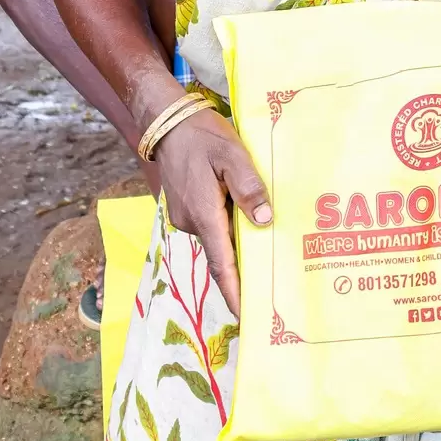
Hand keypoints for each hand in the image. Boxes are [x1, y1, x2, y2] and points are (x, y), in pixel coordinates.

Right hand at [151, 109, 269, 315]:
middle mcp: (191, 222)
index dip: (234, 293)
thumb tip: (264, 219)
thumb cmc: (202, 136)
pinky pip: (211, 224)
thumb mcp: (233, 155)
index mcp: (203, 214)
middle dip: (243, 270)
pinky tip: (246, 219)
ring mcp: (185, 216)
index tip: (246, 318)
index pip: (220, 264)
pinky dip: (227, 226)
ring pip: (217, 236)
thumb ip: (249, 187)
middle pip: (222, 253)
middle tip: (272, 285)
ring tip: (267, 249)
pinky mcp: (185, 207)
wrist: (167, 121)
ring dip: (237, 242)